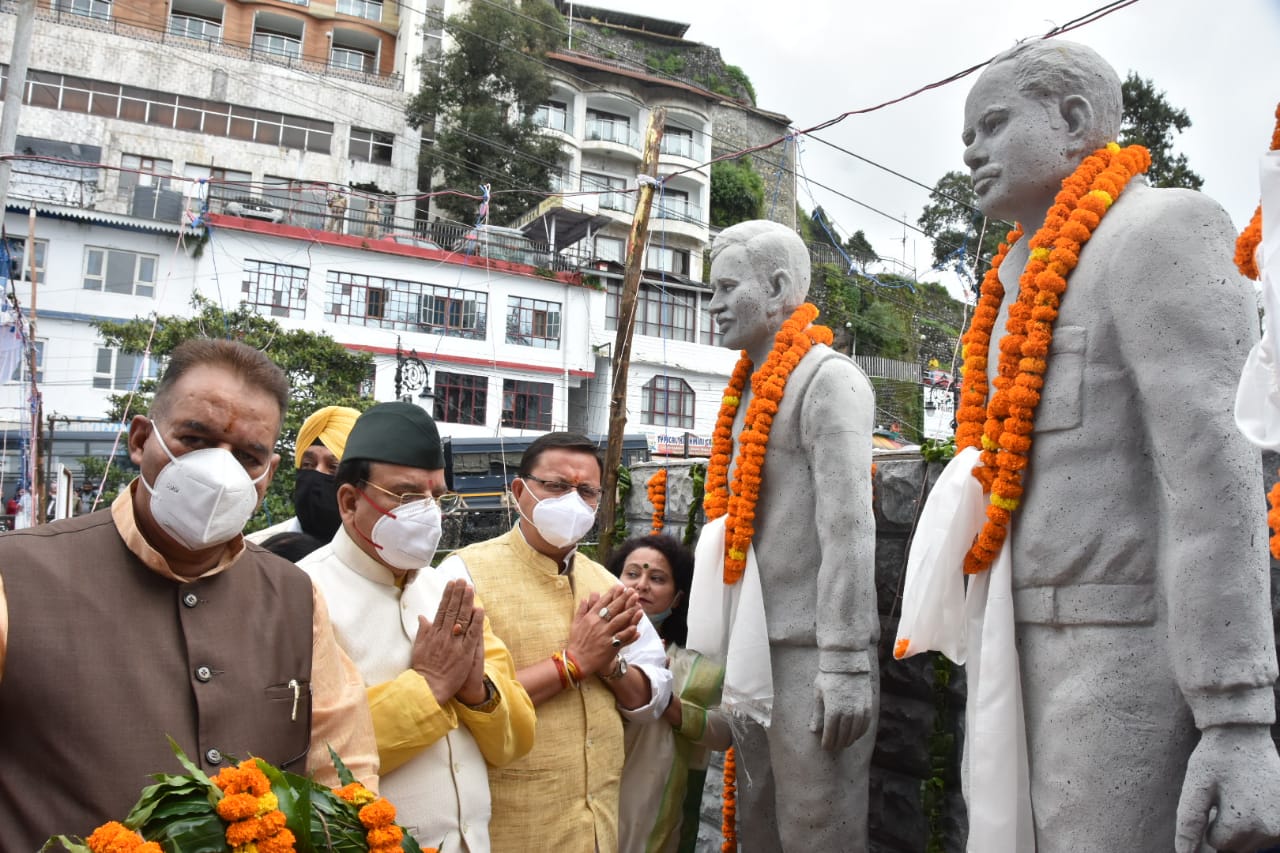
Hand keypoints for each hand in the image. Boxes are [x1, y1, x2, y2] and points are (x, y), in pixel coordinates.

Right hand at [410, 579, 483, 705]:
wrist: (427, 688)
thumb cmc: (422, 669)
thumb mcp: (419, 648)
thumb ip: (422, 631)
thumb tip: (422, 617)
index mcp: (433, 633)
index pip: (441, 609)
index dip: (447, 595)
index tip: (451, 583)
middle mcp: (443, 635)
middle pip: (452, 610)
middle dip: (458, 594)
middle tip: (463, 580)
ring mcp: (454, 643)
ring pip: (462, 618)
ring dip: (467, 602)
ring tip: (470, 588)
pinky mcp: (464, 653)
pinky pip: (472, 635)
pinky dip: (475, 621)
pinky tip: (479, 609)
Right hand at [567, 587, 640, 676]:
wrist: (576, 661)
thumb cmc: (576, 642)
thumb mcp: (575, 623)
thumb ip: (582, 609)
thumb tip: (585, 597)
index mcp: (590, 617)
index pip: (603, 602)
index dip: (613, 593)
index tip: (620, 587)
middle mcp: (598, 624)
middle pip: (613, 608)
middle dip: (624, 599)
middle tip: (633, 591)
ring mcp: (604, 634)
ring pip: (619, 621)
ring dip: (629, 612)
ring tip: (638, 605)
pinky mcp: (609, 646)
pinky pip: (621, 637)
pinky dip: (628, 632)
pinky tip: (636, 627)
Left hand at [809, 671, 872, 751]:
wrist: (848, 663)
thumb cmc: (829, 677)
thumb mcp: (819, 693)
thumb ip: (817, 713)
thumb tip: (813, 730)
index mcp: (833, 710)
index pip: (830, 733)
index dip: (827, 742)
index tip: (825, 747)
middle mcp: (848, 712)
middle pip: (843, 736)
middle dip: (837, 744)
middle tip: (833, 748)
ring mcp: (859, 710)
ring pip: (855, 733)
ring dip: (849, 740)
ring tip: (844, 743)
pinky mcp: (868, 707)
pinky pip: (865, 725)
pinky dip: (860, 733)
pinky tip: (855, 735)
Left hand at [1174, 725, 1279, 852]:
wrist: (1244, 734)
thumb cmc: (1215, 758)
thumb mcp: (1195, 786)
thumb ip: (1190, 823)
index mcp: (1244, 822)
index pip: (1218, 843)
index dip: (1210, 822)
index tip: (1212, 799)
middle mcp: (1270, 828)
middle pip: (1238, 846)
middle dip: (1226, 828)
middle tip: (1226, 796)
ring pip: (1254, 841)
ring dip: (1243, 825)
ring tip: (1239, 795)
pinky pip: (1267, 832)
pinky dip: (1257, 821)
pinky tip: (1252, 798)